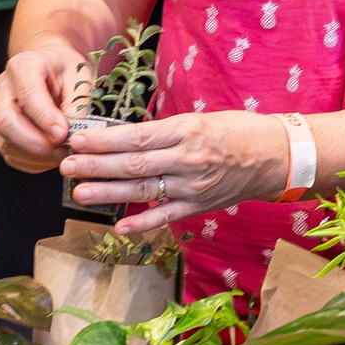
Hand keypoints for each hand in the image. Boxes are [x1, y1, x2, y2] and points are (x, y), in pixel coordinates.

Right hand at [0, 44, 90, 172]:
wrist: (48, 67)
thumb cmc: (64, 69)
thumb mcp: (79, 74)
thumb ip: (78, 98)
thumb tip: (74, 127)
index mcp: (22, 67)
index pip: (27, 96)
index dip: (45, 118)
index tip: (64, 132)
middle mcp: (1, 88)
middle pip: (6, 122)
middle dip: (36, 142)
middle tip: (64, 148)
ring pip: (5, 142)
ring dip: (36, 156)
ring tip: (64, 154)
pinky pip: (10, 154)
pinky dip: (32, 163)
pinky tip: (52, 158)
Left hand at [62, 109, 291, 235]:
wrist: (277, 156)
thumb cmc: (239, 130)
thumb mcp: (202, 118)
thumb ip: (166, 131)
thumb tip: (124, 137)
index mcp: (187, 131)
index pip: (136, 137)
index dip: (103, 140)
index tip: (77, 140)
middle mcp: (188, 159)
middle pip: (133, 165)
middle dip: (96, 166)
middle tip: (66, 166)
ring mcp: (194, 186)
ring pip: (144, 190)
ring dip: (108, 193)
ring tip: (80, 192)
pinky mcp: (200, 206)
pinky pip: (166, 216)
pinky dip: (142, 223)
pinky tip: (118, 226)